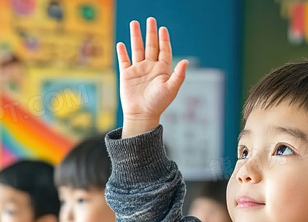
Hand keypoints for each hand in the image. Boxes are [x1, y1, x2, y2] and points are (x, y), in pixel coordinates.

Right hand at [117, 17, 187, 137]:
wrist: (141, 115)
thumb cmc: (158, 104)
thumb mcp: (171, 89)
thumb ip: (179, 75)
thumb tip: (186, 61)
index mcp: (162, 70)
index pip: (164, 50)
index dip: (164, 40)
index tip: (163, 29)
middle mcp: (150, 67)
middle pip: (151, 46)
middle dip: (151, 32)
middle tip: (151, 20)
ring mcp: (138, 70)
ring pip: (137, 49)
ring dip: (136, 36)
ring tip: (134, 23)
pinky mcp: (127, 75)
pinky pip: (124, 61)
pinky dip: (122, 52)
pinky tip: (121, 44)